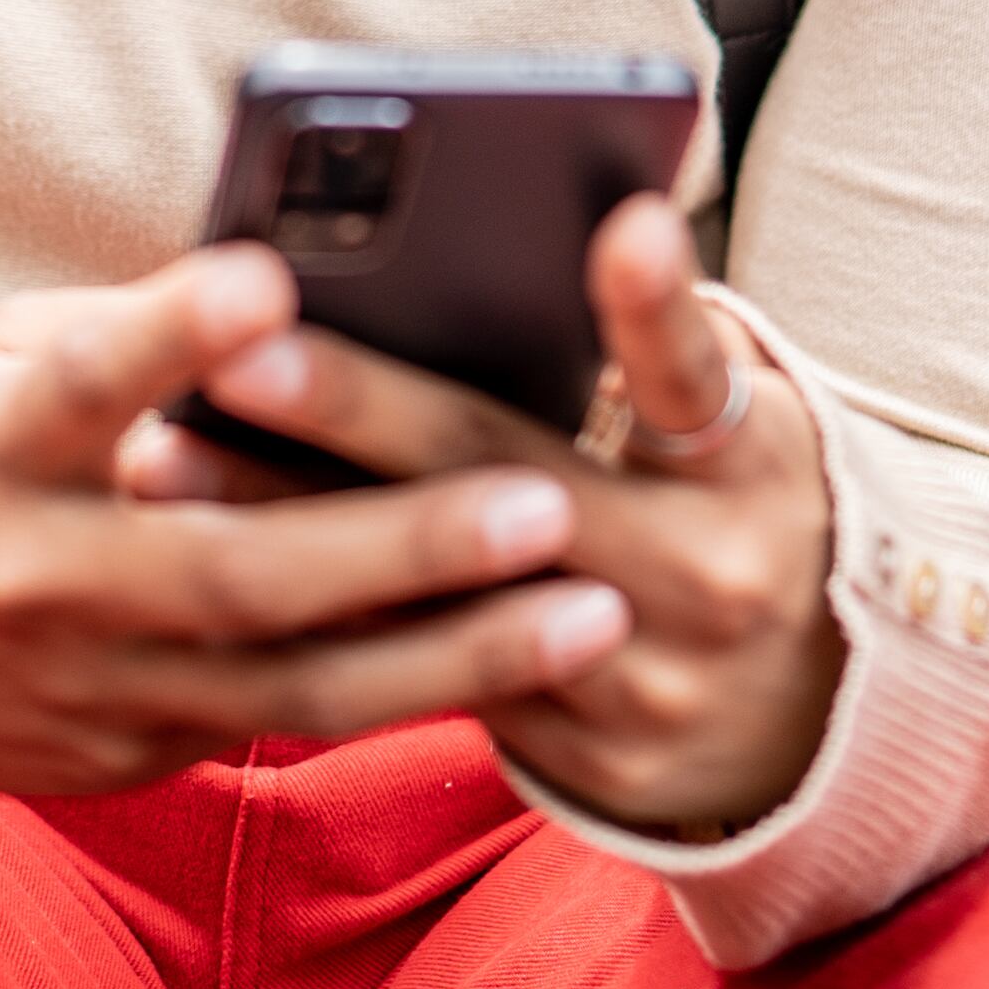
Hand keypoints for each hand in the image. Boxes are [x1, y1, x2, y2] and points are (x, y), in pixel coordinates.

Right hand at [0, 245, 633, 796]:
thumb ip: (121, 337)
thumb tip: (291, 289)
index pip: (78, 384)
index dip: (168, 332)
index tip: (270, 273)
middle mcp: (31, 580)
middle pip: (230, 569)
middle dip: (398, 542)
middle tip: (544, 500)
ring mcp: (86, 688)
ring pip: (294, 683)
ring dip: (457, 651)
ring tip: (595, 611)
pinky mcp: (131, 754)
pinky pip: (288, 723)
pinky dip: (411, 691)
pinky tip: (528, 665)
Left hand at [139, 196, 840, 836]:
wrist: (821, 714)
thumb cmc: (740, 501)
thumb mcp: (739, 419)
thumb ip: (655, 344)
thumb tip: (540, 231)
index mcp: (754, 470)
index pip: (701, 378)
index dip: (659, 306)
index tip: (624, 222)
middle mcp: (708, 580)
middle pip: (513, 482)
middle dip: (365, 412)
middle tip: (239, 350)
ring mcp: (641, 687)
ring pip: (438, 599)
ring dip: (292, 526)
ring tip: (166, 459)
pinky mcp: (583, 766)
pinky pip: (428, 683)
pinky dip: (319, 615)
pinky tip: (204, 561)